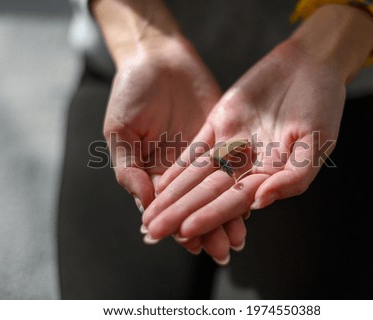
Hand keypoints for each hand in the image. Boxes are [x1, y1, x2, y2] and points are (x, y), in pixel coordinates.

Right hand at [93, 0, 247, 260]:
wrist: (158, 57)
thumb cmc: (130, 92)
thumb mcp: (120, 129)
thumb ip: (128, 166)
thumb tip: (144, 201)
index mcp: (152, 173)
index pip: (167, 208)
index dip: (176, 225)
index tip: (187, 241)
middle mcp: (180, 171)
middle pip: (195, 206)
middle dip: (207, 229)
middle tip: (220, 251)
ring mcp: (203, 156)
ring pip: (216, 192)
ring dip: (226, 216)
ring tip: (237, 238)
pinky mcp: (222, 138)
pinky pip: (233, 166)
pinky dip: (240, 185)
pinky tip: (252, 202)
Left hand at [143, 4, 372, 260]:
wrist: (310, 64)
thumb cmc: (322, 103)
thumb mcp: (318, 140)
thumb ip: (293, 176)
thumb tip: (260, 202)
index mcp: (270, 175)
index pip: (234, 201)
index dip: (210, 216)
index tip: (186, 231)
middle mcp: (247, 166)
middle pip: (208, 194)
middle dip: (181, 213)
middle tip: (153, 231)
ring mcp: (231, 145)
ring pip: (197, 176)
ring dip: (173, 196)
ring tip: (149, 215)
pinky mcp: (220, 124)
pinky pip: (195, 149)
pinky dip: (178, 166)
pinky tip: (160, 182)